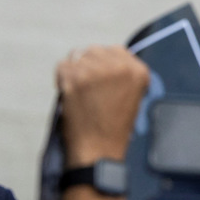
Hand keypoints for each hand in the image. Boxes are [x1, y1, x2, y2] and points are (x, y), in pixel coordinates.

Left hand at [56, 46, 148, 167]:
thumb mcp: (130, 96)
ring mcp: (95, 71)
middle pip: (94, 50)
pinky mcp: (74, 78)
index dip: (103, 63)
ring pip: (77, 56)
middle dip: (88, 65)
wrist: (98, 148)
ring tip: (78, 90)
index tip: (99, 78)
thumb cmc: (113, 127)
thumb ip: (120, 75)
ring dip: (74, 70)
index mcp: (138, 71)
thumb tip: (101, 59)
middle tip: (86, 86)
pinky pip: (62, 66)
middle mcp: (119, 67)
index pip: (115, 50)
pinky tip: (69, 92)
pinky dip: (61, 78)